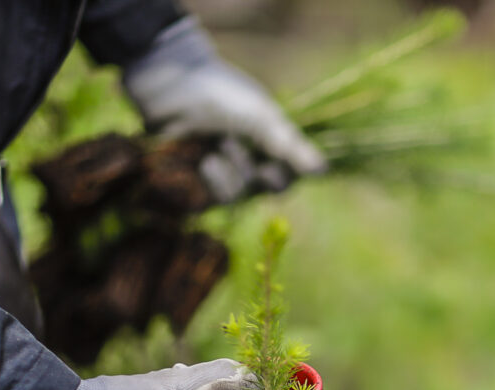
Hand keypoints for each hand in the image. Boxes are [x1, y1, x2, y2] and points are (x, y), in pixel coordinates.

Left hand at [123, 19, 325, 178]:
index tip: (269, 167)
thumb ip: (291, 147)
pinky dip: (209, 182)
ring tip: (214, 145)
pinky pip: (207, 202)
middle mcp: (244, 164)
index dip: (281, 179)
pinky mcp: (189, 184)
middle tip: (233, 144)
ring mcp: (216, 176)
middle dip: (249, 170)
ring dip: (228, 173)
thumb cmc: (221, 93)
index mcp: (266, 147)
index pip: (285, 180)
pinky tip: (203, 160)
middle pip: (261, 192)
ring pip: (235, 198)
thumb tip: (324, 172)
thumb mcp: (261, 118)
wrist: (170, 82)